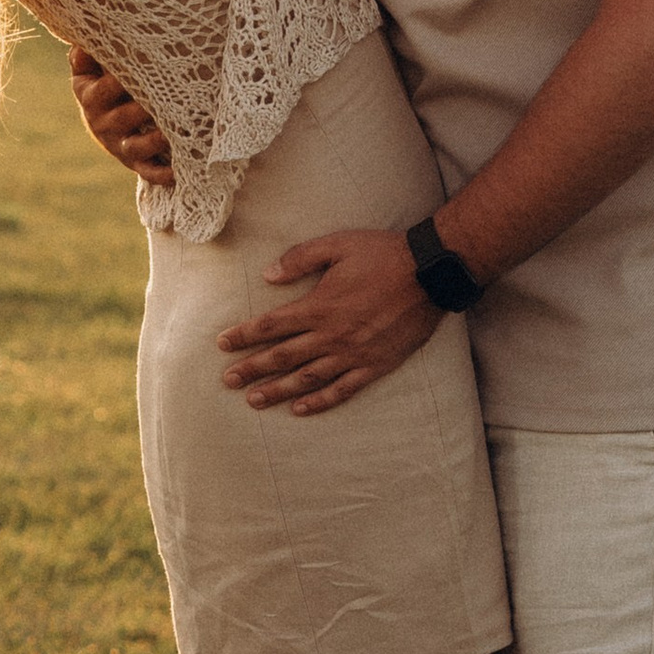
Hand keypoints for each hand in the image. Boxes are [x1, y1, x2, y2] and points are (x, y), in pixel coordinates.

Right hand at [69, 42, 174, 185]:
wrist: (106, 121)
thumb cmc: (105, 83)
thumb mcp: (90, 67)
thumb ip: (87, 52)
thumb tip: (85, 38)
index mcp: (90, 95)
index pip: (103, 89)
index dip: (119, 80)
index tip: (142, 67)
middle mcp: (101, 123)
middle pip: (121, 117)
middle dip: (140, 110)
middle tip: (163, 99)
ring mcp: (118, 144)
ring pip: (135, 146)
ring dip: (153, 142)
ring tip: (170, 134)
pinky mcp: (135, 163)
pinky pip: (147, 171)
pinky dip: (161, 174)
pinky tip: (177, 172)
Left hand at [216, 229, 442, 413]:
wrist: (431, 274)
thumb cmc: (383, 254)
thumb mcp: (338, 244)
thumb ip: (300, 258)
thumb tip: (269, 275)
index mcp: (319, 306)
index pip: (271, 325)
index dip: (244, 335)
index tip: (221, 343)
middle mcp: (331, 335)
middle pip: (282, 357)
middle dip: (251, 369)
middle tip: (227, 381)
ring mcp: (353, 354)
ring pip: (307, 378)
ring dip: (278, 391)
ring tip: (254, 400)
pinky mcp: (374, 366)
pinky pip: (342, 390)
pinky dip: (319, 402)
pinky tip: (300, 409)